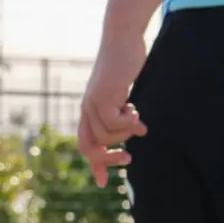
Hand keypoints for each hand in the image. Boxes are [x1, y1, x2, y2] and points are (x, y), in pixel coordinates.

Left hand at [77, 37, 148, 188]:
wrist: (123, 40)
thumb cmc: (125, 65)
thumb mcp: (124, 95)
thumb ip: (124, 113)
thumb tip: (136, 132)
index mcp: (89, 110)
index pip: (85, 144)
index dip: (94, 164)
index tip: (103, 182)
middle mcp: (86, 109)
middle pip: (89, 148)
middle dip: (108, 159)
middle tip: (128, 159)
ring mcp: (92, 103)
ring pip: (107, 136)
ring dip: (126, 134)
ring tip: (138, 120)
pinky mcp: (102, 97)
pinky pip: (114, 123)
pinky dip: (128, 123)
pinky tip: (137, 113)